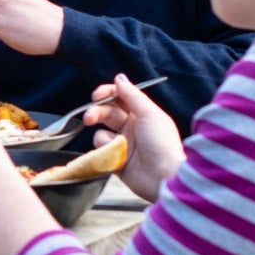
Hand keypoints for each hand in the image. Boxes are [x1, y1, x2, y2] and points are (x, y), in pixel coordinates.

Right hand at [84, 74, 182, 199]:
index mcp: (142, 114)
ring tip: (114, 145)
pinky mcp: (116, 161)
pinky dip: (105, 153)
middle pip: (106, 113)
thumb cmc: (162, 144)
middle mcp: (132, 127)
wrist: (165, 177)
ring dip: (103, 138)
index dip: (107, 94)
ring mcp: (123, 144)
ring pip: (101, 134)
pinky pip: (101, 152)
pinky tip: (116, 157)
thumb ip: (132, 95)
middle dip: (96, 113)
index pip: (120, 98)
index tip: (97, 95)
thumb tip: (119, 77)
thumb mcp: (149, 113)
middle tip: (89, 117)